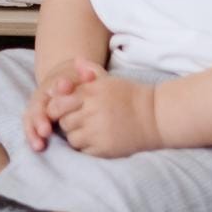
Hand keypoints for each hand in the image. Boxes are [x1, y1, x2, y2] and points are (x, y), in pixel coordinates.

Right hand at [22, 56, 87, 151]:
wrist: (68, 84)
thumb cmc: (81, 84)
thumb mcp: (86, 77)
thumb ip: (88, 73)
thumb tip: (89, 72)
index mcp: (56, 82)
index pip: (57, 85)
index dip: (61, 89)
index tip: (65, 94)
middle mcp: (43, 95)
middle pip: (39, 104)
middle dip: (41, 118)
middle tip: (46, 130)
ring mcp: (37, 107)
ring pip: (31, 117)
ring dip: (34, 130)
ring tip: (40, 144)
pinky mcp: (35, 119)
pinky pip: (30, 127)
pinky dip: (32, 137)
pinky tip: (38, 147)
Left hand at [45, 58, 160, 157]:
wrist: (154, 117)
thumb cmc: (130, 96)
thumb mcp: (109, 79)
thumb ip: (90, 70)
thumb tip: (75, 62)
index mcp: (91, 92)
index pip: (58, 101)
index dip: (57, 105)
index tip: (63, 107)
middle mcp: (92, 111)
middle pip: (63, 120)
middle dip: (65, 119)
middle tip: (74, 119)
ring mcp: (98, 131)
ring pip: (71, 136)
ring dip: (74, 133)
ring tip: (85, 129)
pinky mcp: (104, 148)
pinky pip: (83, 149)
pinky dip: (84, 145)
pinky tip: (94, 138)